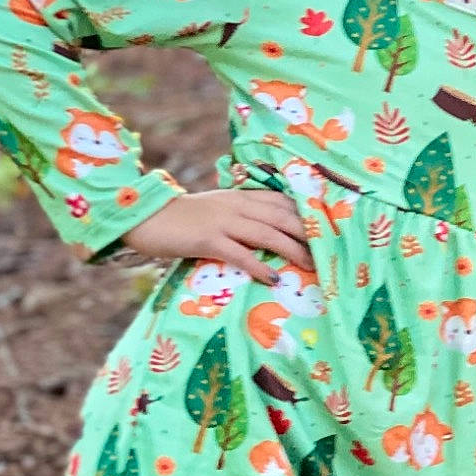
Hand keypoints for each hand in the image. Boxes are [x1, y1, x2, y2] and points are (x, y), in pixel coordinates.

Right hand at [123, 190, 314, 284]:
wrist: (145, 216)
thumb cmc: (182, 218)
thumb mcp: (217, 209)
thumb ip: (242, 215)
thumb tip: (269, 231)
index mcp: (241, 197)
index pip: (283, 203)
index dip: (307, 217)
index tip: (327, 232)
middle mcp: (237, 206)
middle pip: (283, 218)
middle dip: (309, 235)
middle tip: (329, 254)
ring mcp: (223, 222)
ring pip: (268, 234)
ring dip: (293, 251)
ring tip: (312, 266)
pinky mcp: (208, 240)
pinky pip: (239, 253)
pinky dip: (259, 266)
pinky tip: (273, 279)